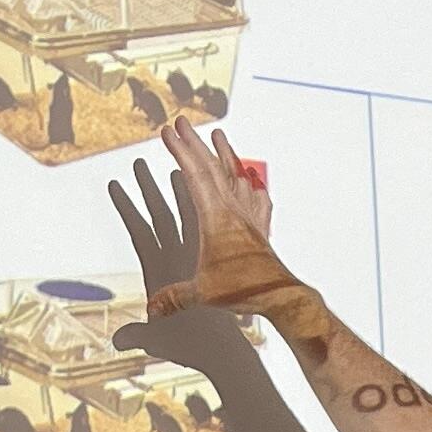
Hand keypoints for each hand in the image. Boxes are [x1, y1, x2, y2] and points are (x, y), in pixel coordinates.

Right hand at [108, 114, 322, 335]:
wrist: (281, 295)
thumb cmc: (245, 290)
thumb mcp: (203, 293)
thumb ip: (174, 298)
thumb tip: (151, 310)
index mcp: (216, 218)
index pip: (194, 175)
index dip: (180, 150)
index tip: (168, 131)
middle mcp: (234, 210)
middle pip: (212, 166)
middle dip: (194, 142)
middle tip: (181, 122)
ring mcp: (249, 216)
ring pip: (236, 175)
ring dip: (224, 153)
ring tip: (218, 134)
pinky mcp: (260, 227)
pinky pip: (256, 196)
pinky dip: (251, 182)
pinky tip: (252, 178)